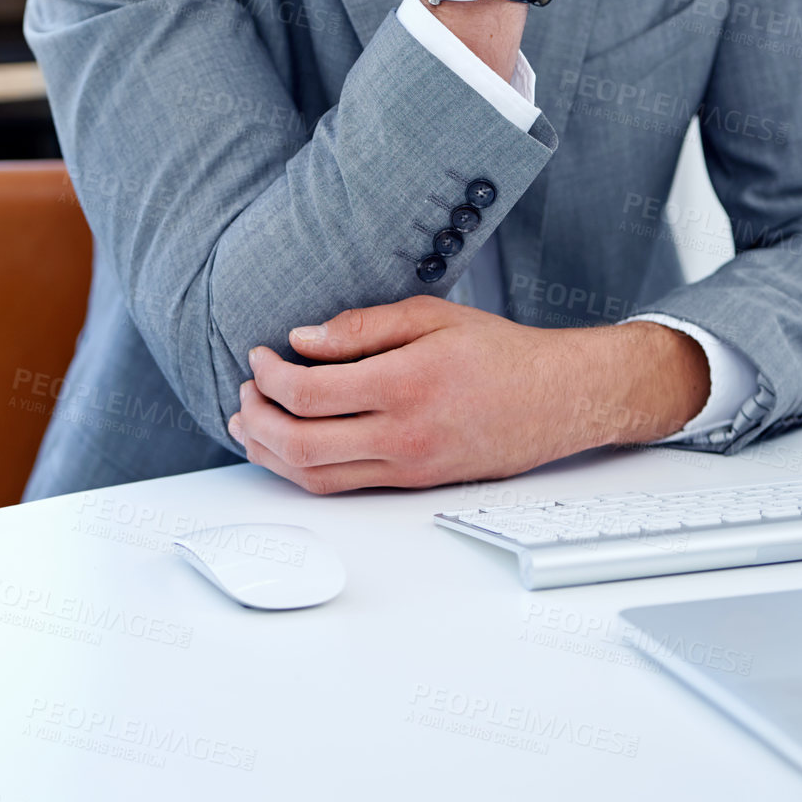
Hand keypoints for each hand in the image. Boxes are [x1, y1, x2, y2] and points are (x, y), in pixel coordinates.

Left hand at [226, 297, 709, 493]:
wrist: (556, 399)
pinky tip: (289, 447)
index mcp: (404, 384)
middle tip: (244, 390)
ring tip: (250, 423)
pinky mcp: (412, 484)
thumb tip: (303, 339)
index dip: (268, 375)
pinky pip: (343, 486)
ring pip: (315, 478)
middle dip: (256, 418)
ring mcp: (406, 467)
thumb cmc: (499, 352)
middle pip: (299, 444)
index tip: (258, 355)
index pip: (308, 393)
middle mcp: (401, 435)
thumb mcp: (431, 315)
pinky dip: (304, 470)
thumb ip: (363, 326)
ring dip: (270, 453)